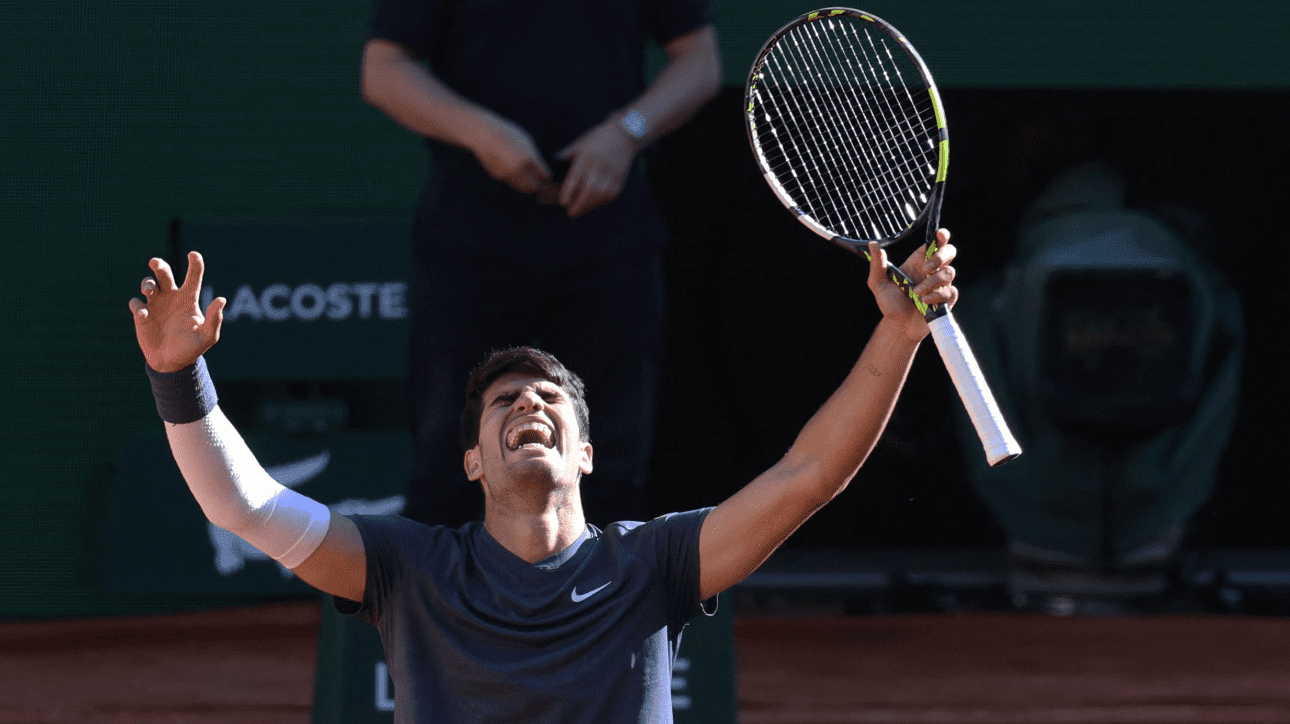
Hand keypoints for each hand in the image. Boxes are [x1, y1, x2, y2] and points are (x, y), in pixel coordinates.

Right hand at [128, 252, 225, 372]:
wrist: (172, 363)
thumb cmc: (192, 348)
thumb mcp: (208, 336)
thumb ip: (215, 319)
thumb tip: (222, 299)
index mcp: (189, 299)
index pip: (193, 276)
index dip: (195, 263)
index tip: (193, 254)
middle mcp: (171, 297)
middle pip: (164, 273)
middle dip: (159, 265)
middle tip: (155, 263)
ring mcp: (156, 304)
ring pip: (148, 284)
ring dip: (147, 283)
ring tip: (150, 290)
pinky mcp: (142, 315)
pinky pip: (136, 303)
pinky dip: (138, 305)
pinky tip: (144, 314)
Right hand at [472, 114, 550, 194]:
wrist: (483, 133)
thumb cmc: (506, 133)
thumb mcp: (526, 141)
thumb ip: (535, 157)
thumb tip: (540, 171)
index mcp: (528, 158)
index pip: (545, 175)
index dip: (547, 175)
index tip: (546, 174)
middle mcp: (518, 169)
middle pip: (534, 187)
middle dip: (538, 185)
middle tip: (539, 181)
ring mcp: (507, 174)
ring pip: (521, 187)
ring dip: (526, 184)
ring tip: (527, 176)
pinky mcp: (498, 176)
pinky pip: (510, 181)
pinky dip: (514, 178)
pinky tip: (511, 168)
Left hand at [555, 118, 636, 217]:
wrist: (623, 134)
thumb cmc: (597, 139)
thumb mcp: (579, 143)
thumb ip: (567, 156)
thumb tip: (553, 166)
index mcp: (585, 157)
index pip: (575, 177)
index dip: (568, 191)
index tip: (563, 202)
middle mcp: (598, 166)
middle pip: (589, 190)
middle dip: (579, 204)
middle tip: (570, 212)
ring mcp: (610, 173)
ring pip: (600, 195)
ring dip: (590, 205)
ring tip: (580, 209)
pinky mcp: (620, 178)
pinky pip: (611, 194)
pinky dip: (601, 201)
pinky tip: (594, 203)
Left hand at [867, 229, 957, 342]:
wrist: (898, 326)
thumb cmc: (890, 303)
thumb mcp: (878, 283)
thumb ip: (877, 264)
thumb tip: (873, 245)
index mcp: (918, 261)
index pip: (934, 243)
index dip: (940, 236)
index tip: (939, 235)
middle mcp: (932, 270)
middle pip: (949, 252)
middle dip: (941, 256)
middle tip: (925, 268)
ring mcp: (941, 284)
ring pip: (949, 273)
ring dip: (932, 283)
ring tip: (916, 293)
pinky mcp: (947, 298)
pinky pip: (950, 291)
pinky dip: (936, 296)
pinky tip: (924, 302)